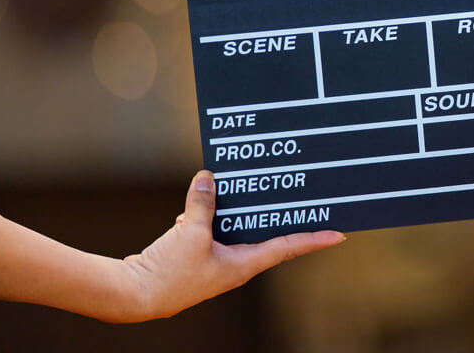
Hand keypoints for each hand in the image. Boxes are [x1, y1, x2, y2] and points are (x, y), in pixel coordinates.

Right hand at [115, 171, 342, 321]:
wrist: (134, 293)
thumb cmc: (169, 273)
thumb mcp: (190, 233)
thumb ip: (203, 204)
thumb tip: (208, 179)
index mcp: (244, 264)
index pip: (288, 248)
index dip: (314, 240)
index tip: (339, 234)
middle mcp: (236, 264)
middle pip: (267, 234)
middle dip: (281, 215)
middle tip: (303, 196)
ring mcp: (216, 260)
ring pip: (238, 228)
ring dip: (242, 209)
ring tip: (254, 182)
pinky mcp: (197, 255)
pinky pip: (213, 229)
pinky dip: (212, 213)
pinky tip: (204, 196)